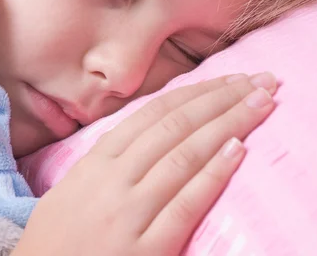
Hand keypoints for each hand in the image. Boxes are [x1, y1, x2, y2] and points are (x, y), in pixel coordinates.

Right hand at [12, 73, 276, 255]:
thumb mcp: (74, 187)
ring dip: (228, 125)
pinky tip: (239, 151)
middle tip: (261, 80)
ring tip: (261, 103)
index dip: (198, 92)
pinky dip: (214, 175)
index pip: (156, 113)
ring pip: (185, 156)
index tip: (230, 78)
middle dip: (222, 99)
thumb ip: (110, 159)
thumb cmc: (55, 240)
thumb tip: (150, 133)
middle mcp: (114, 179)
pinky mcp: (146, 248)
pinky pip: (185, 204)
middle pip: (176, 126)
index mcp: (96, 161)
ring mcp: (130, 212)